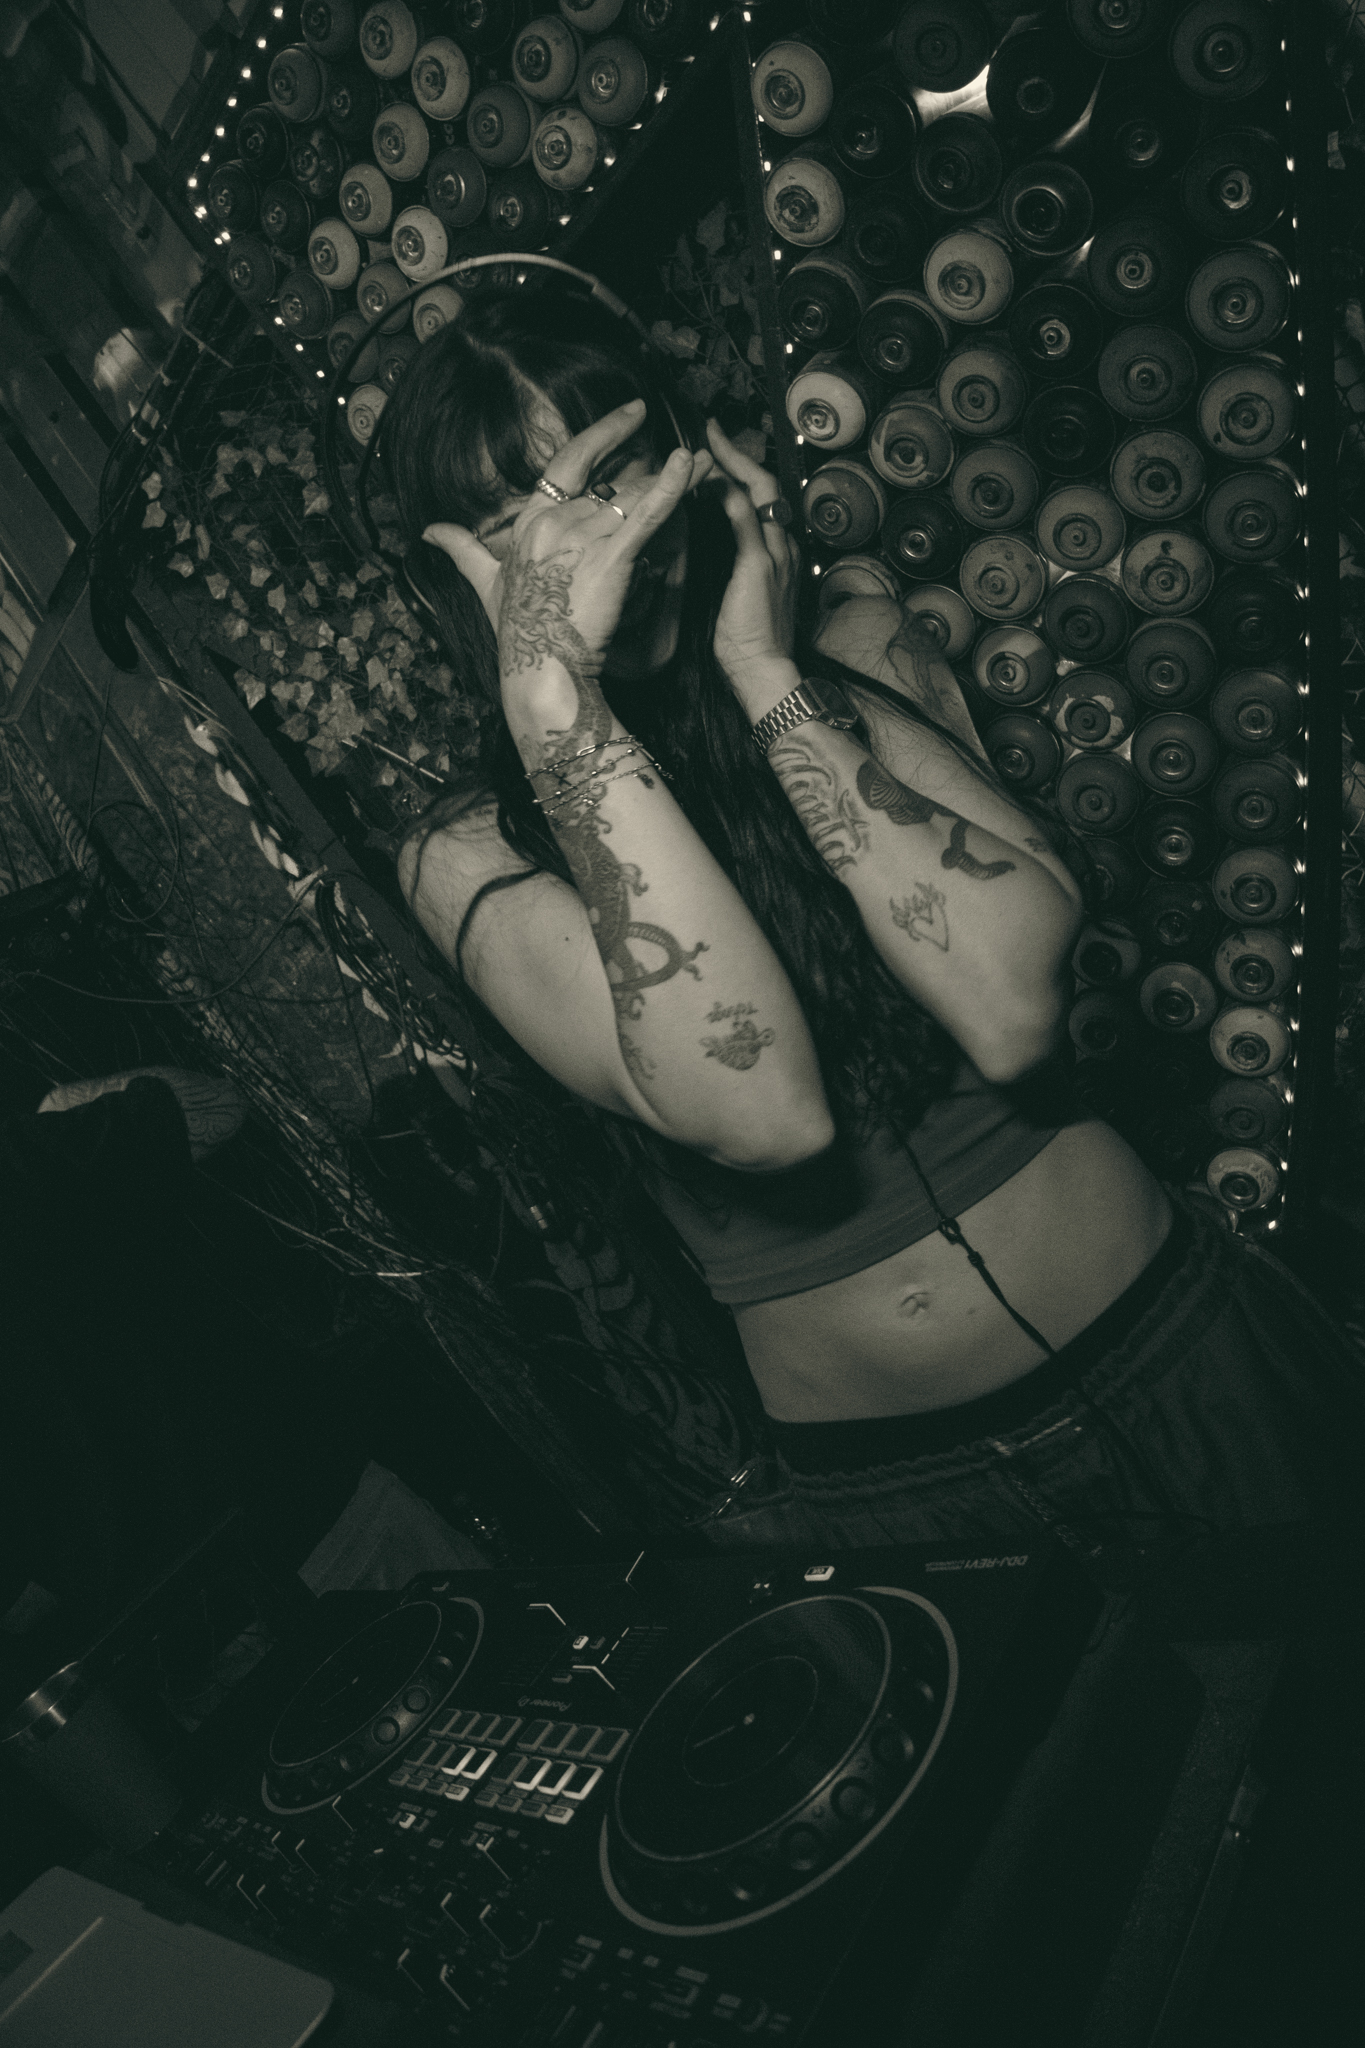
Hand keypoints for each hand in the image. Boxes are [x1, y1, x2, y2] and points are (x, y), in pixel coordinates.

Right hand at [421, 399, 711, 691]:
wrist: (541, 671)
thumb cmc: (518, 635)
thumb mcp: (484, 585)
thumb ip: (462, 551)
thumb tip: (430, 531)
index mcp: (529, 522)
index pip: (567, 463)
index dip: (602, 435)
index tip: (630, 415)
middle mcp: (554, 521)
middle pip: (611, 482)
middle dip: (646, 461)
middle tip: (685, 443)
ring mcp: (582, 538)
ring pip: (634, 498)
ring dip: (674, 482)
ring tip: (707, 465)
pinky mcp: (611, 559)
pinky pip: (646, 516)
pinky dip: (672, 489)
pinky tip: (693, 466)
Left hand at [705, 419, 799, 695]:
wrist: (765, 673)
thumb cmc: (748, 645)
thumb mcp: (741, 598)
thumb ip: (734, 569)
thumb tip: (707, 549)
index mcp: (779, 554)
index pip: (764, 500)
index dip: (741, 473)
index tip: (717, 454)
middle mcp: (783, 546)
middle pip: (766, 484)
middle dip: (737, 453)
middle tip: (711, 429)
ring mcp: (775, 552)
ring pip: (759, 490)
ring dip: (731, 462)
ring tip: (707, 441)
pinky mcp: (759, 564)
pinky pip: (743, 516)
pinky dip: (725, 491)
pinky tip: (706, 477)